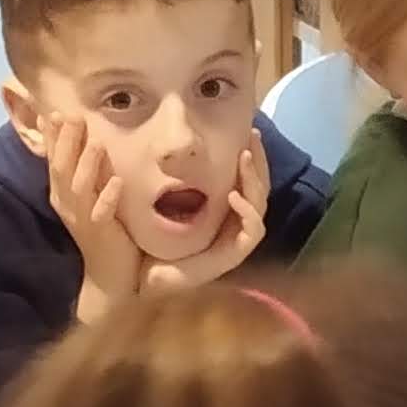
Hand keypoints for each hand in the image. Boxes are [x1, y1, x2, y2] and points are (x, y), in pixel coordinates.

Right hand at [42, 113, 147, 324]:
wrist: (109, 275)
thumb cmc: (104, 229)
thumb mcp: (92, 194)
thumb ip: (87, 168)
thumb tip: (90, 137)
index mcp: (63, 192)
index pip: (54, 158)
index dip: (53, 135)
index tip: (55, 108)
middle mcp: (67, 203)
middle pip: (62, 168)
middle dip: (66, 141)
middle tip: (72, 115)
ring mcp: (82, 219)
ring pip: (79, 187)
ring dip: (87, 164)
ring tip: (96, 142)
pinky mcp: (99, 233)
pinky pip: (102, 213)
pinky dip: (107, 197)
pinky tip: (116, 182)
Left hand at [150, 133, 271, 291]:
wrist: (144, 276)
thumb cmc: (151, 239)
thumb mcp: (161, 199)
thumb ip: (172, 176)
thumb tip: (169, 143)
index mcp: (224, 208)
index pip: (248, 176)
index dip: (252, 154)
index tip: (246, 129)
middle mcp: (236, 221)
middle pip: (261, 185)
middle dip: (258, 159)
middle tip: (252, 135)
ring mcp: (238, 237)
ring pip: (261, 203)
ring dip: (254, 178)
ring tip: (243, 157)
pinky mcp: (236, 254)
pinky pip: (254, 229)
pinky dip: (247, 210)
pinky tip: (233, 195)